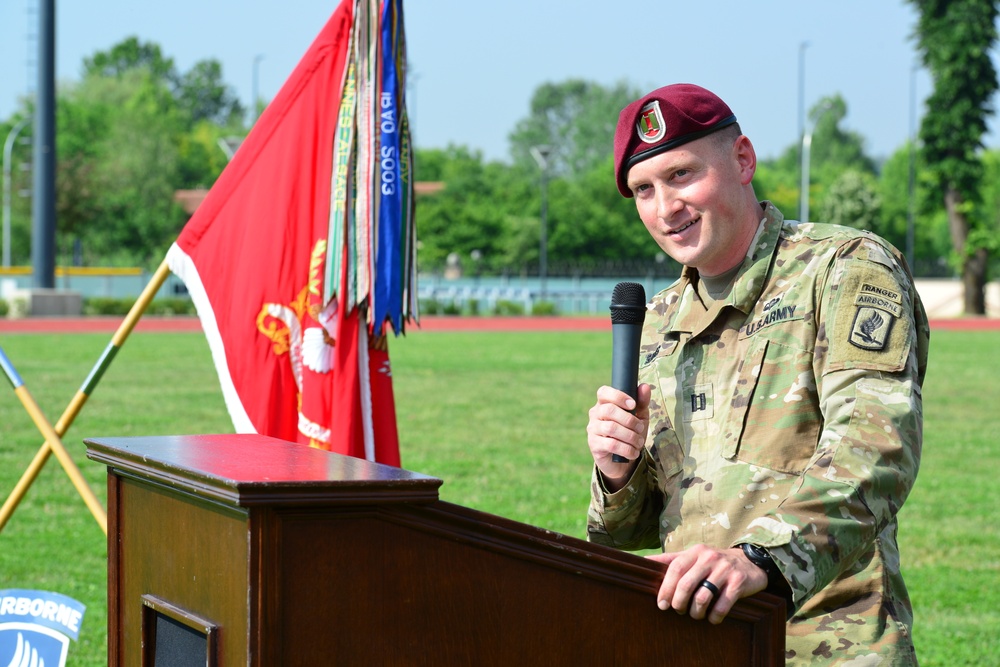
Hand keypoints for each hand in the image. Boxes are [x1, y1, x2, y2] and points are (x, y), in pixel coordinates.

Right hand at [586, 384, 650, 487]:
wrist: (622, 459)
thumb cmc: (630, 432)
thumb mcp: (639, 416)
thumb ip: (642, 402)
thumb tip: (645, 386)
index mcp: (604, 403)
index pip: (603, 392)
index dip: (618, 396)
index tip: (633, 405)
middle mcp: (595, 414)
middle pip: (608, 410)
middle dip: (629, 420)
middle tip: (640, 428)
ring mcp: (593, 429)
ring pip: (611, 428)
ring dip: (630, 436)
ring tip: (639, 442)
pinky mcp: (594, 445)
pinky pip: (611, 444)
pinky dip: (626, 449)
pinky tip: (633, 452)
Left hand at [647, 544, 767, 623]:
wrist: (750, 562)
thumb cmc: (714, 562)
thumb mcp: (694, 556)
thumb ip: (671, 559)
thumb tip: (644, 562)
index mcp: (695, 552)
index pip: (675, 569)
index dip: (666, 588)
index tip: (661, 604)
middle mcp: (710, 558)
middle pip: (686, 584)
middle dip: (679, 603)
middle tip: (678, 611)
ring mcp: (725, 570)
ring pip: (703, 597)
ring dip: (695, 612)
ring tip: (695, 614)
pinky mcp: (738, 583)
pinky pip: (722, 606)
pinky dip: (714, 617)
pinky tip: (712, 618)